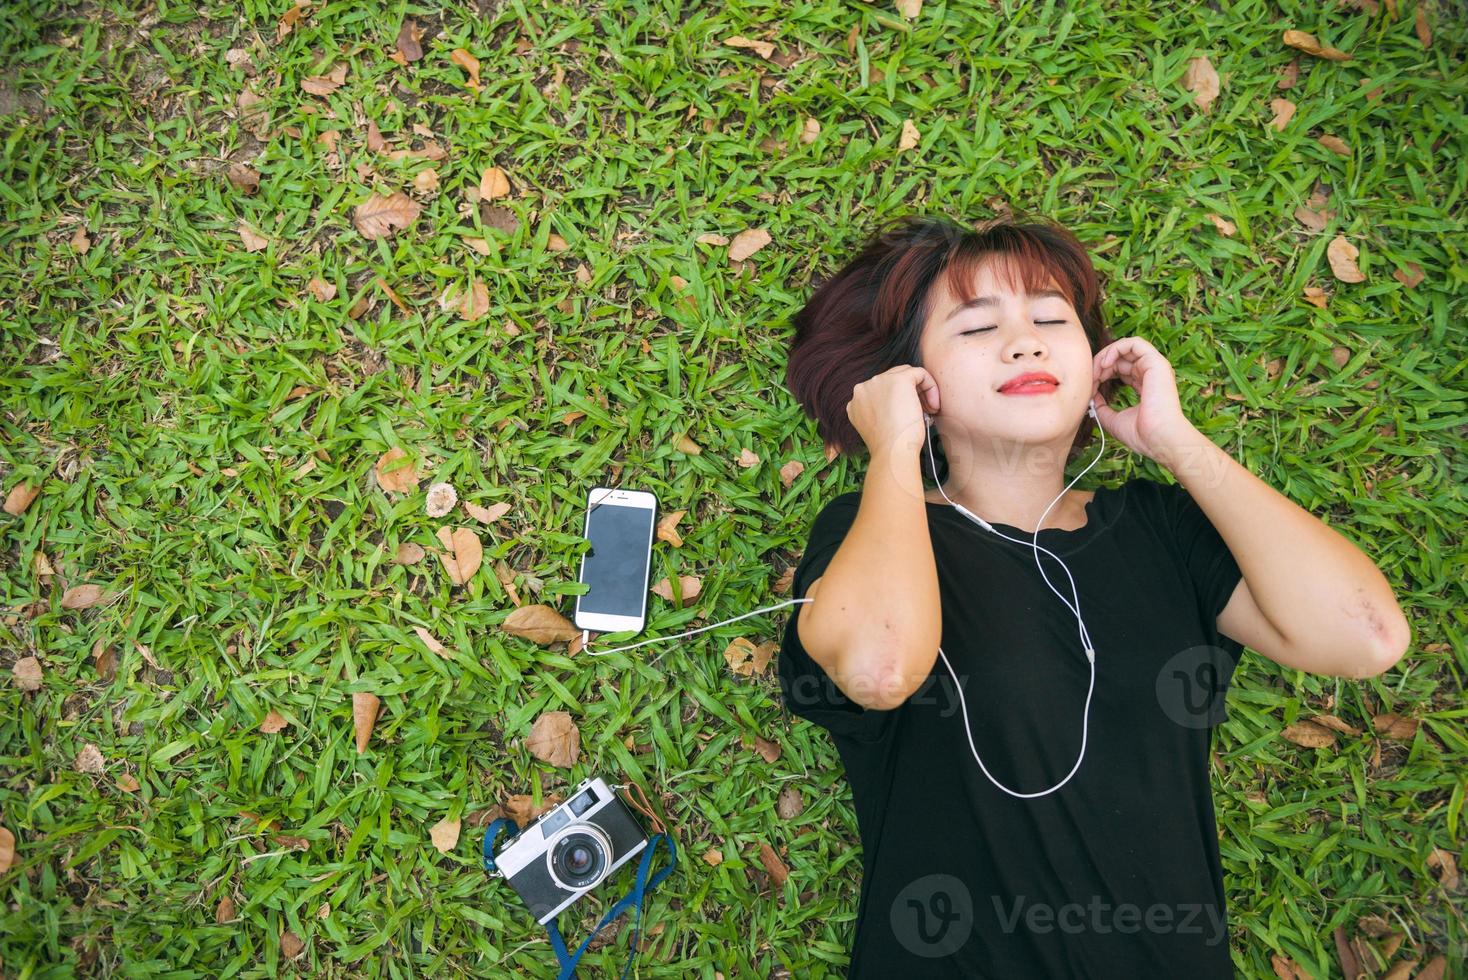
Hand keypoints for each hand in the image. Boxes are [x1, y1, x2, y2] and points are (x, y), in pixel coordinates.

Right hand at [845, 364, 940, 461]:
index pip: (880, 391)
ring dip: (920, 391)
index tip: (909, 417)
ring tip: (929, 410)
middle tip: (924, 411)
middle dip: (910, 393)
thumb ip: (881, 412)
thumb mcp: (878, 428)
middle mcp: (863, 389)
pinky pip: (920, 373)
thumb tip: (899, 406)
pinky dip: (930, 386)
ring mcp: (878, 381)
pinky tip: (933, 406)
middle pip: (892, 379)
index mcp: (855, 402)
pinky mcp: (898, 379)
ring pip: (906, 374)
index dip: (898, 401)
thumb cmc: (890, 448)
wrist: (892, 452)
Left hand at [1091, 337, 1196, 462]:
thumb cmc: (1141, 434)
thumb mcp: (1113, 419)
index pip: (1120, 370)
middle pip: (1121, 358)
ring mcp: (1155, 367)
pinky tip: (1105, 363)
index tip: (1090, 387)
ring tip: (1096, 370)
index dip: (1102, 374)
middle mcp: (1151, 374)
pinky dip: (1116, 349)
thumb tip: (1091, 396)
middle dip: (1100, 364)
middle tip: (1090, 379)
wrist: (1159, 439)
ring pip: (1126, 348)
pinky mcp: (1156, 362)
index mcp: (1145, 385)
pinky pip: (1134, 343)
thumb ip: (1102, 407)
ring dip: (1106, 355)